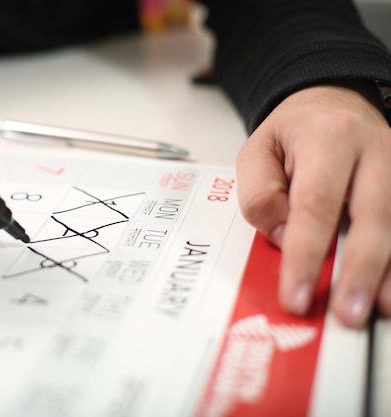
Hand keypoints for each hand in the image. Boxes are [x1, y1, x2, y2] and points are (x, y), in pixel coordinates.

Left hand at [237, 81, 390, 327]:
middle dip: (362, 270)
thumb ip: (260, 195)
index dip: (306, 254)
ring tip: (383, 309)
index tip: (296, 294)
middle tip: (348, 314)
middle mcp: (376, 150)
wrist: (333, 103)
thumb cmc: (292, 134)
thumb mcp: (256, 152)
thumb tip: (286, 237)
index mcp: (328, 138)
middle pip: (375, 215)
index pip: (316, 203)